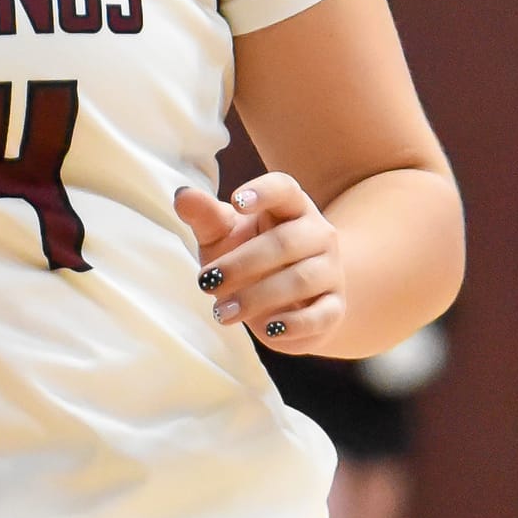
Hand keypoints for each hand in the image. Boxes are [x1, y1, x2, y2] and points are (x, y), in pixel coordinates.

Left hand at [174, 172, 344, 353]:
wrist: (286, 299)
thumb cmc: (247, 256)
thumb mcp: (223, 235)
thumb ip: (205, 217)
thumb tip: (183, 196)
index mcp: (291, 207)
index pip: (284, 189)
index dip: (263, 191)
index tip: (236, 202)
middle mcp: (318, 234)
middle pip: (286, 242)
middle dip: (242, 263)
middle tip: (206, 281)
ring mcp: (330, 270)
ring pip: (301, 279)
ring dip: (257, 297)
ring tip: (222, 312)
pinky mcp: (334, 307)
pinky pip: (321, 315)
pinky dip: (295, 324)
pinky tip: (268, 329)